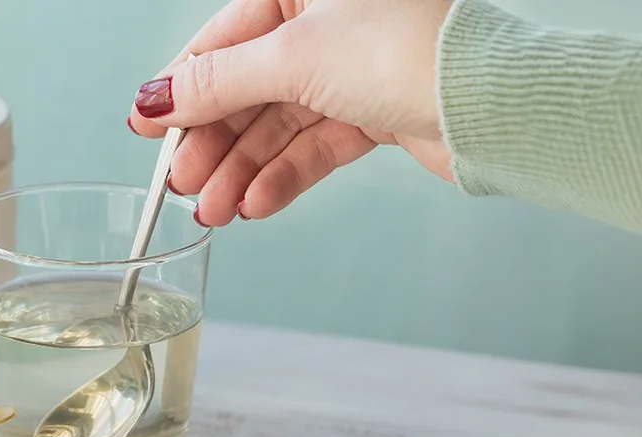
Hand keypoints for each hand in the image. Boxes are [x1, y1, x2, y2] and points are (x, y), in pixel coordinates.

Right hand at [126, 0, 455, 225]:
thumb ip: (216, 84)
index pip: (223, 40)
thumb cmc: (407, 51)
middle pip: (248, 88)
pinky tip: (255, 204)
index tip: (147, 130)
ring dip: (243, 170)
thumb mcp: (291, 59)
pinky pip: (315, 145)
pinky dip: (284, 176)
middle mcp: (328, 21)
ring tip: (214, 211)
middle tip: (181, 186)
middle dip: (214, 143)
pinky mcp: (377, 112)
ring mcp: (354, 68)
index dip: (182, 90)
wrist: (494, 102)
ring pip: (279, 124)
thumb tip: (151, 100)